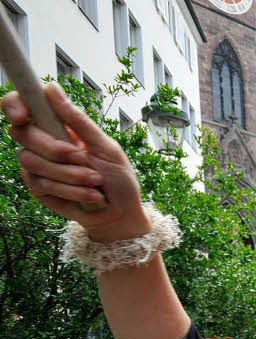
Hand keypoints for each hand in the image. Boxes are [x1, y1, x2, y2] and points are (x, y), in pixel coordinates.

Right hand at [1, 83, 148, 241]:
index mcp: (56, 126)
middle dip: (54, 148)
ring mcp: (37, 166)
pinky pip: (43, 184)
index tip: (22, 115)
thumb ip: (78, 120)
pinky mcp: (39, 188)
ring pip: (32, 161)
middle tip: (82, 157)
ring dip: (70, 174)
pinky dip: (72, 190)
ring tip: (95, 180)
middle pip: (22, 134)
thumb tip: (51, 88)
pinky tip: (91, 195)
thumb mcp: (105, 146)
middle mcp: (42, 143)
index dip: (14, 106)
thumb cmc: (117, 177)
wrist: (121, 212)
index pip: (21, 107)